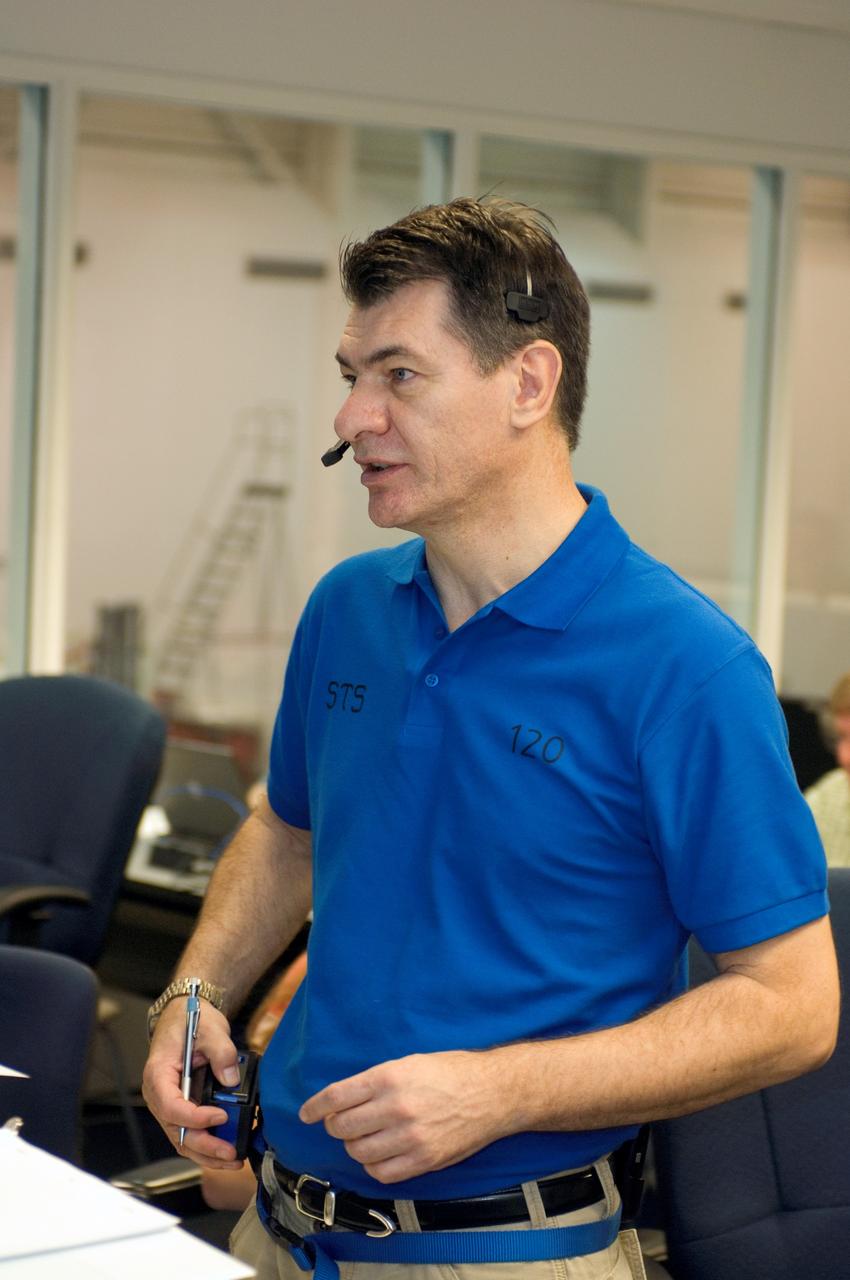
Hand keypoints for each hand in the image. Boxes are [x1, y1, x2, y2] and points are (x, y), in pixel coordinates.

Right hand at [141, 998, 244, 1170]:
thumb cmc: (191, 1021)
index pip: (170, 1106)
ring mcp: (169, 1104)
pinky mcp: (181, 1108)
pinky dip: (206, 1145)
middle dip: (205, 1145)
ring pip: (182, 1139)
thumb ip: (221, 1053)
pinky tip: (226, 1151)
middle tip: (230, 1152)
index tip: (220, 1116)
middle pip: (176, 1131)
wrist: (183, 1016)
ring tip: (232, 1159)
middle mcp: (158, 1095)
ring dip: (206, 1153)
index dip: (194, 1118)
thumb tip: (231, 1079)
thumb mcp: (210, 1029)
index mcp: (158, 1075)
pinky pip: (189, 1133)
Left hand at [298, 1051, 508, 1183]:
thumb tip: (342, 1100)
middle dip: (336, 1126)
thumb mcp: (409, 1062)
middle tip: (343, 1123)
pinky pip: (381, 1172)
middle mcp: (396, 1106)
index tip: (306, 1114)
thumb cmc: (451, 1072)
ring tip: (365, 1137)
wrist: (492, 1093)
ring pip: (358, 1152)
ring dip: (355, 1146)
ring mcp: (410, 1136)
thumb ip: (375, 1081)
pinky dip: (374, 1165)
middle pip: (343, 1127)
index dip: (315, 1107)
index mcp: (390, 1076)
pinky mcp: (423, 1159)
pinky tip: (380, 1154)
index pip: (336, 1097)